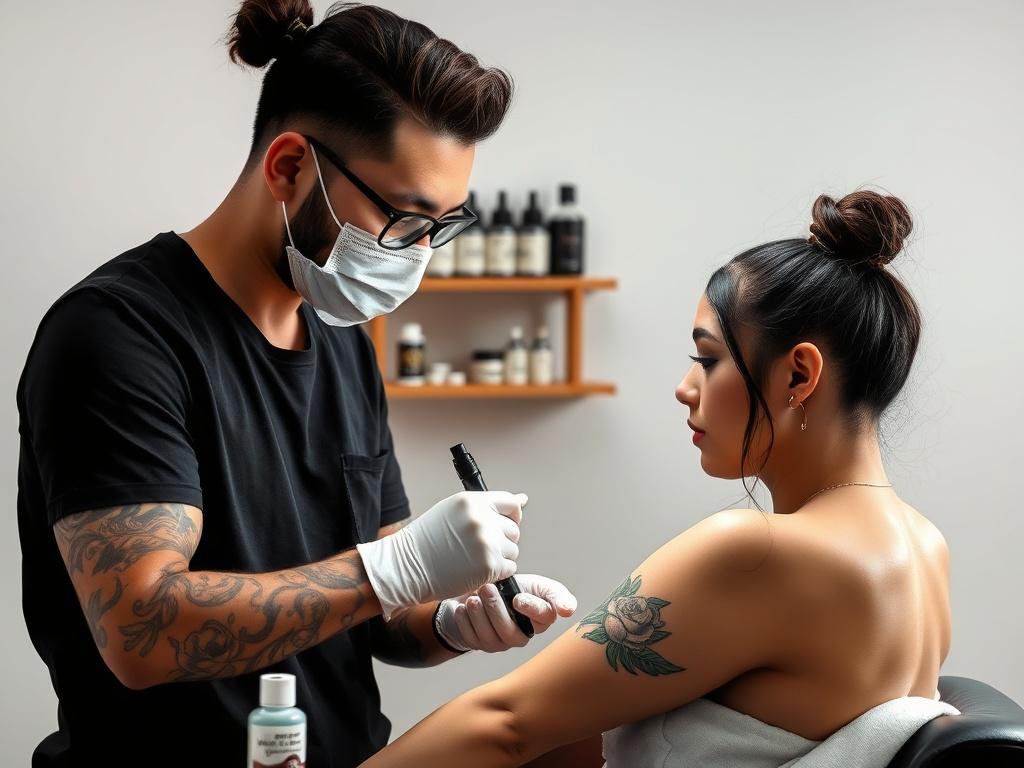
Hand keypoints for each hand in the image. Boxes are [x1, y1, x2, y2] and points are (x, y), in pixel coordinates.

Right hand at [356, 491, 525, 618]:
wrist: (406, 567)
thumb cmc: (427, 540)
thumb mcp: (453, 512)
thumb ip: (487, 506)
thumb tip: (523, 499)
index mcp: (472, 502)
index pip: (511, 503)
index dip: (512, 516)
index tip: (506, 524)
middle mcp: (481, 519)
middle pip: (514, 530)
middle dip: (502, 540)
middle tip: (480, 548)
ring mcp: (486, 542)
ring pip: (513, 550)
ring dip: (500, 557)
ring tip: (474, 559)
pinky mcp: (489, 566)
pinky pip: (509, 568)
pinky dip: (498, 573)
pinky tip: (477, 571)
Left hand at [435, 574, 577, 652]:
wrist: (483, 592)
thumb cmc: (514, 589)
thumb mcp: (537, 585)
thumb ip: (554, 594)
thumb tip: (569, 610)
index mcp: (540, 619)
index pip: (543, 618)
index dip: (531, 609)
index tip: (518, 598)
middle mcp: (521, 635)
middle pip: (511, 632)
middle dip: (497, 610)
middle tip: (487, 588)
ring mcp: (499, 643)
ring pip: (490, 637)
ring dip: (480, 616)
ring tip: (472, 598)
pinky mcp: (479, 643)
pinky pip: (472, 638)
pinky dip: (465, 622)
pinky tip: (462, 608)